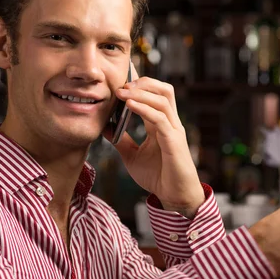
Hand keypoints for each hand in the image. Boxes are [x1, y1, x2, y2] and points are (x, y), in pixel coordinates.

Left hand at [108, 72, 203, 217]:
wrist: (174, 197)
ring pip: (163, 99)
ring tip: (122, 92)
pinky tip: (129, 106)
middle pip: (164, 89)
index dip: (139, 85)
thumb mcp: (132, 156)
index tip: (118, 82)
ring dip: (141, 93)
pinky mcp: (174, 141)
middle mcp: (170, 123)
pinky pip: (160, 118)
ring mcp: (174, 130)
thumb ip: (121, 140)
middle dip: (144, 82)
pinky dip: (144, 109)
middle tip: (122, 84)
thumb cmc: (157, 177)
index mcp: (161, 124)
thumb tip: (105, 128)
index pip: (154, 95)